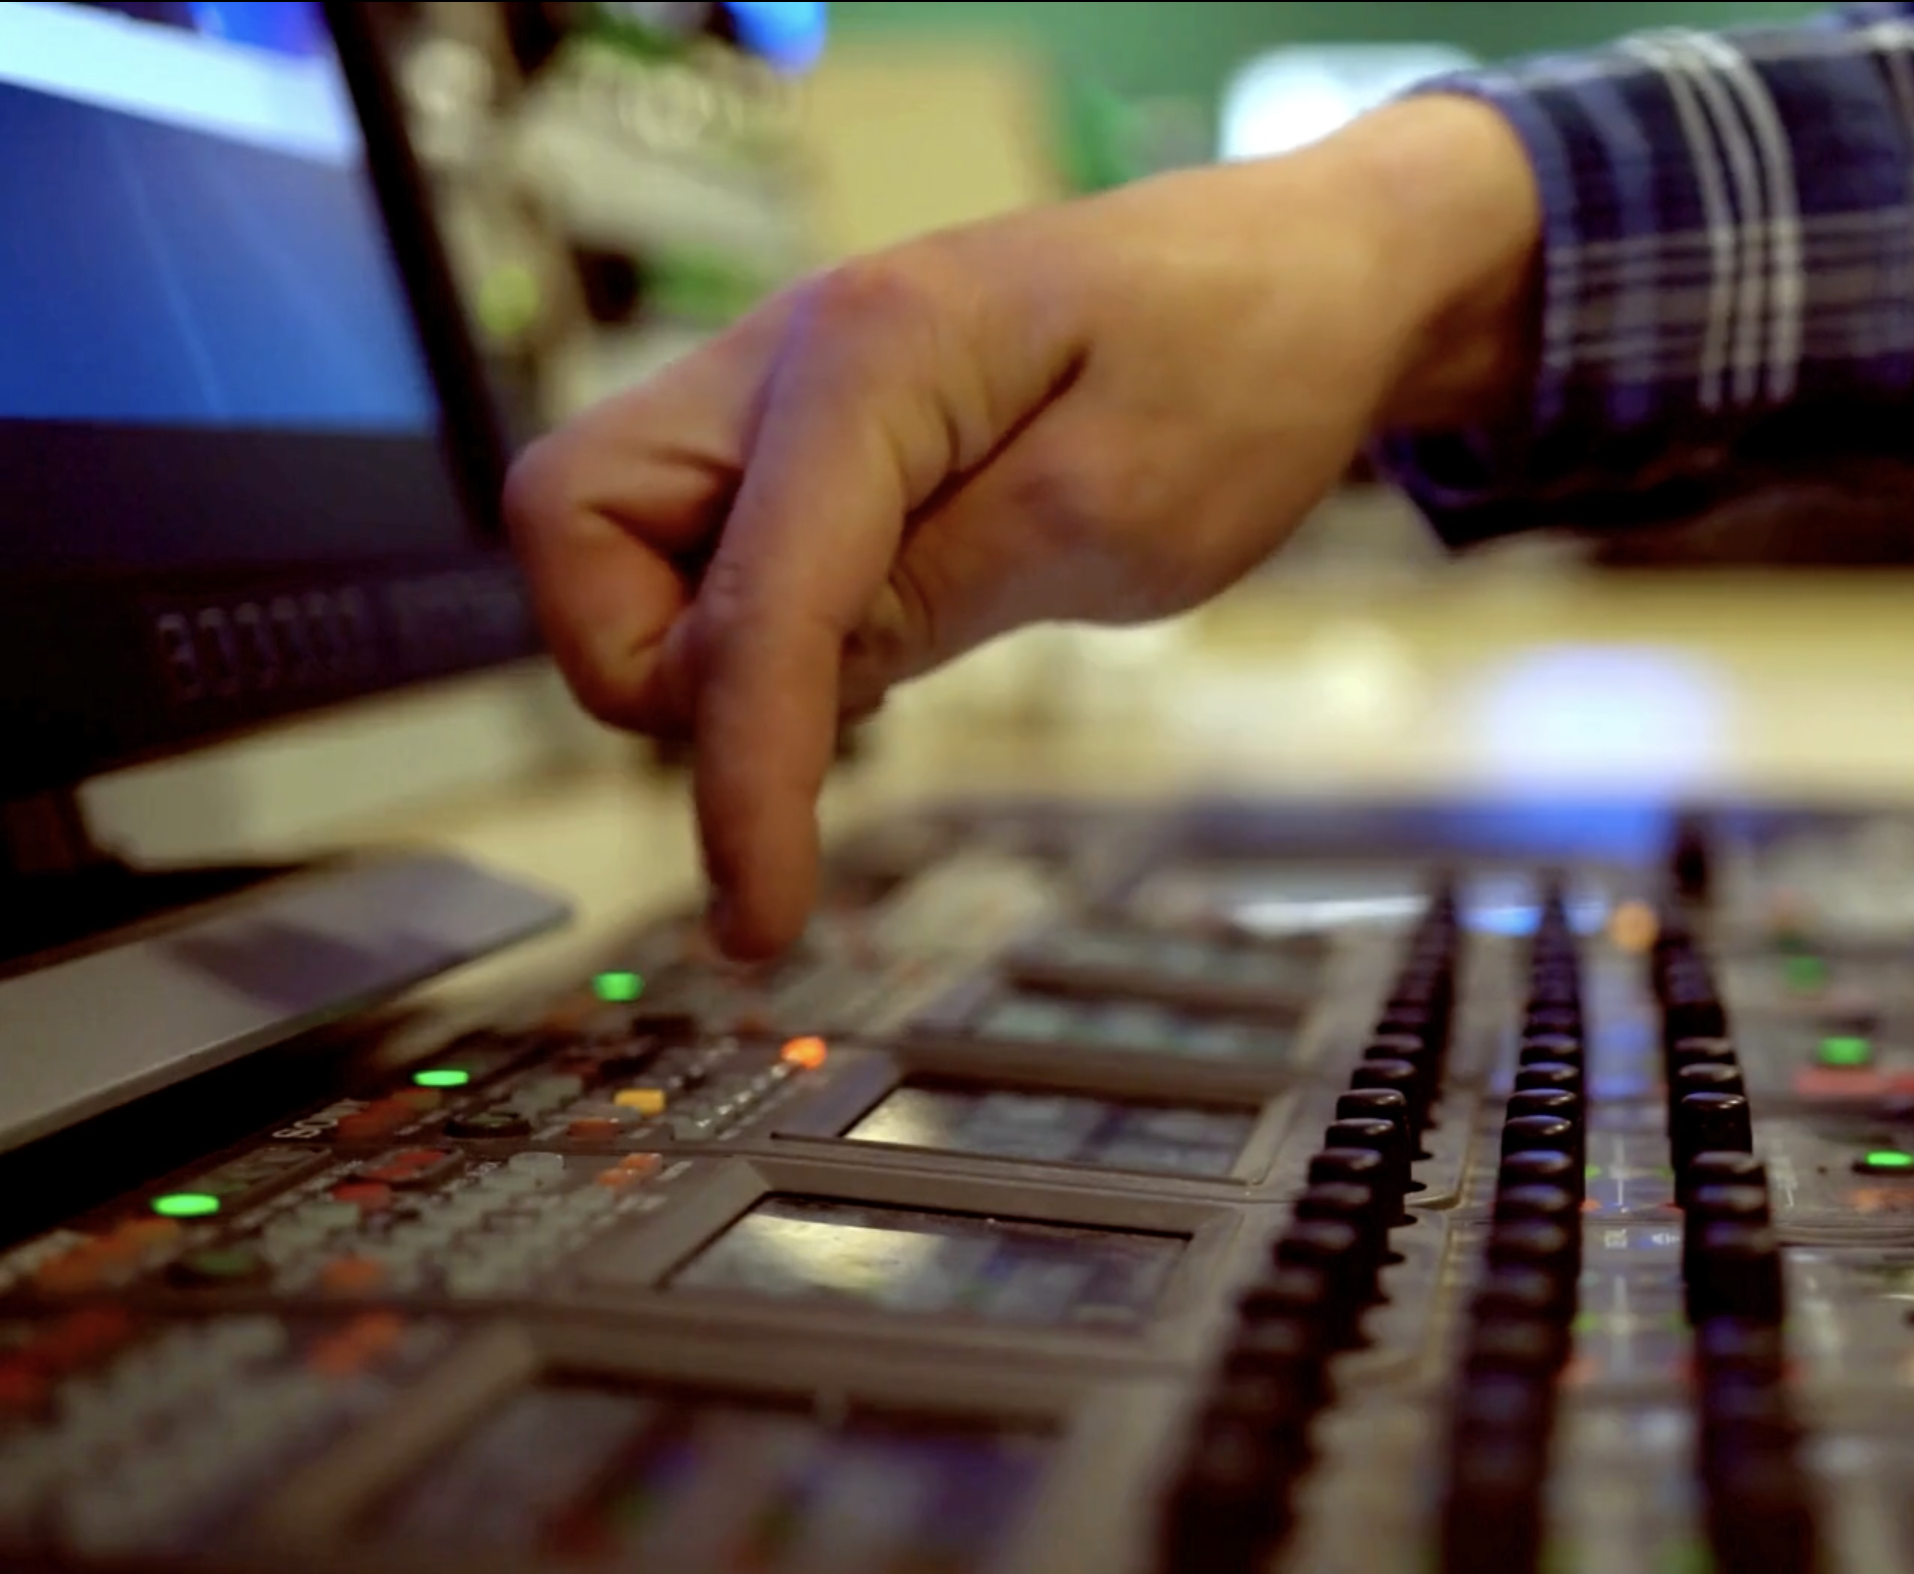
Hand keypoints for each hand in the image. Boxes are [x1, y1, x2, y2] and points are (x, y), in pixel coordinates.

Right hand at [505, 98, 1538, 958]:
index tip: (755, 922)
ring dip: (699, 638)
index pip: (748, 602)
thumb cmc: (1244, 363)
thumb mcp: (1123, 517)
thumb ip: (936, 599)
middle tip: (826, 706)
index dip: (739, 778)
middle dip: (649, 661)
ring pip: (611, 536)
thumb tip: (786, 693)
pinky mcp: (813, 432)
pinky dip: (752, 613)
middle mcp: (788, 349)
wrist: (1306, 274)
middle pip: (571, 523)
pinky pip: (704, 539)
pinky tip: (880, 618)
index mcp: (869, 354)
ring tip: (885, 646)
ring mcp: (787, 383)